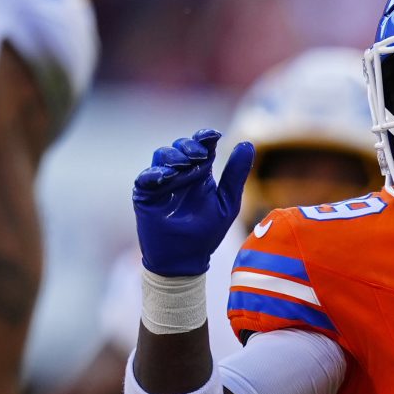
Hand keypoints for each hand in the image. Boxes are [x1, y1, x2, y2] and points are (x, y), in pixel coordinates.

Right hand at [133, 128, 253, 275]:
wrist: (186, 258)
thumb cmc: (208, 231)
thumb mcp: (227, 202)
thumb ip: (236, 174)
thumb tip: (247, 144)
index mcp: (202, 172)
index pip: (202, 146)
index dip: (205, 136)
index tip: (213, 135)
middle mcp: (182, 173)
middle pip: (181, 146)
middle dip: (189, 145)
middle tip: (199, 155)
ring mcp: (162, 181)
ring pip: (162, 156)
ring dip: (173, 156)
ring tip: (185, 165)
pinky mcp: (145, 194)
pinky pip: (145, 177)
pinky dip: (155, 173)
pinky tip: (166, 176)